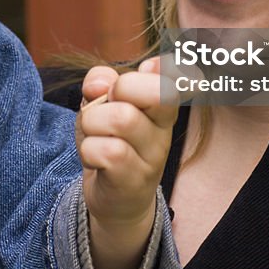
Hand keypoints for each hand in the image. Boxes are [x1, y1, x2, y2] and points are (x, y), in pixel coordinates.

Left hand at [77, 58, 177, 268]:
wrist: (115, 200)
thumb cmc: (109, 143)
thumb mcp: (102, 104)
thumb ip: (101, 81)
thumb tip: (100, 83)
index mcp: (162, 106)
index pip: (180, 78)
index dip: (169, 67)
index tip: (151, 69)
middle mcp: (164, 129)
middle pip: (155, 91)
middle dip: (120, 89)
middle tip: (107, 106)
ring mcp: (152, 157)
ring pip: (122, 118)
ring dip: (93, 122)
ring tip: (94, 135)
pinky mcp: (133, 180)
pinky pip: (105, 150)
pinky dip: (88, 150)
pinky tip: (94, 159)